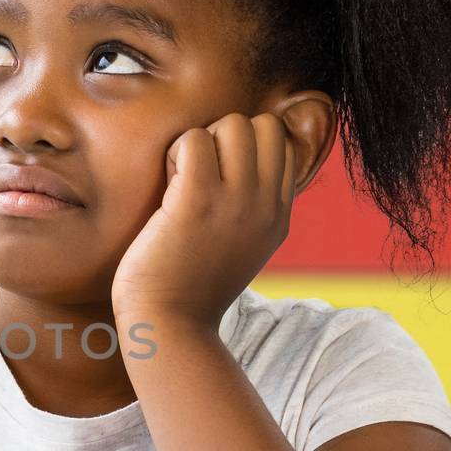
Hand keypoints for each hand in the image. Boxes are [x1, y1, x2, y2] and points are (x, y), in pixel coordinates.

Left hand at [111, 113, 296, 331]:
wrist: (169, 326)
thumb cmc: (190, 286)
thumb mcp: (243, 247)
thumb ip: (253, 209)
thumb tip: (244, 166)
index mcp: (279, 216)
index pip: (283, 144)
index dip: (246, 148)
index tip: (218, 180)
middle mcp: (266, 205)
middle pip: (263, 125)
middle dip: (225, 137)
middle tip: (198, 176)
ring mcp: (236, 202)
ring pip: (232, 124)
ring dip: (199, 142)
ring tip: (181, 182)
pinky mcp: (197, 201)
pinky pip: (193, 140)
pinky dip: (175, 153)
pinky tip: (167, 188)